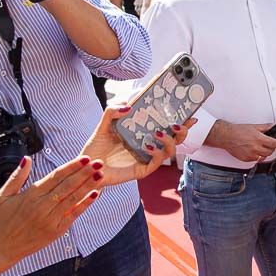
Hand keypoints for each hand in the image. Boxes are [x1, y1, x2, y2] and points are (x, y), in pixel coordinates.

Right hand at [0, 154, 100, 269]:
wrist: (1, 249)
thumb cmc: (1, 221)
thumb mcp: (3, 196)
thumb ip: (17, 176)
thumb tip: (26, 158)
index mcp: (31, 195)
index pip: (56, 176)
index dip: (72, 166)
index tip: (84, 158)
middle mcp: (42, 206)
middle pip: (68, 185)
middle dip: (85, 172)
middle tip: (99, 162)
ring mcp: (50, 219)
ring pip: (73, 198)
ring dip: (88, 185)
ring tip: (100, 174)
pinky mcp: (56, 230)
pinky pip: (73, 214)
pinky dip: (85, 204)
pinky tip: (95, 194)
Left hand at [79, 106, 193, 185]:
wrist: (87, 166)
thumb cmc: (97, 147)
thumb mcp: (103, 125)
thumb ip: (112, 112)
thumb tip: (128, 105)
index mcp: (145, 133)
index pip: (167, 124)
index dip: (181, 118)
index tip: (188, 109)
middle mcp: (151, 144)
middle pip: (177, 138)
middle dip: (183, 130)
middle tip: (178, 122)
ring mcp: (148, 157)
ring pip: (171, 150)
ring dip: (170, 140)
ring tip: (159, 132)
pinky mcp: (143, 169)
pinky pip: (157, 162)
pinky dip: (156, 152)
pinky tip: (148, 146)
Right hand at [204, 120, 275, 160]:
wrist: (227, 136)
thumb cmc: (239, 130)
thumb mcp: (254, 126)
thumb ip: (266, 127)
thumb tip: (274, 126)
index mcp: (258, 138)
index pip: (274, 143)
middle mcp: (255, 148)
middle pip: (270, 152)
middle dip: (271, 148)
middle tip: (268, 144)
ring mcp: (250, 155)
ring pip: (263, 156)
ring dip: (263, 153)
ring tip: (258, 147)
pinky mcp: (246, 159)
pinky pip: (255, 159)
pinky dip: (256, 156)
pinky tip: (252, 150)